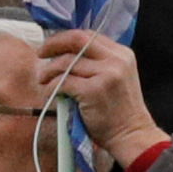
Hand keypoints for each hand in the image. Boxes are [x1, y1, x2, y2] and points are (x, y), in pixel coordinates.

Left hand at [35, 32, 160, 165]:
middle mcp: (116, 60)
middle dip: (53, 44)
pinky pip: (63, 81)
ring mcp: (106, 74)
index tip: (52, 47)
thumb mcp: (117, 78)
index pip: (88, 35)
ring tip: (43, 79)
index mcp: (122, 54)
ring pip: (66, 62)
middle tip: (40, 54)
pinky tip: (49, 92)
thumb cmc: (120, 111)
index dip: (65, 38)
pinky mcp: (93, 90)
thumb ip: (99, 63)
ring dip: (49, 70)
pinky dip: (51, 86)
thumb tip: (66, 54)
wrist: (132, 136)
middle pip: (76, 39)